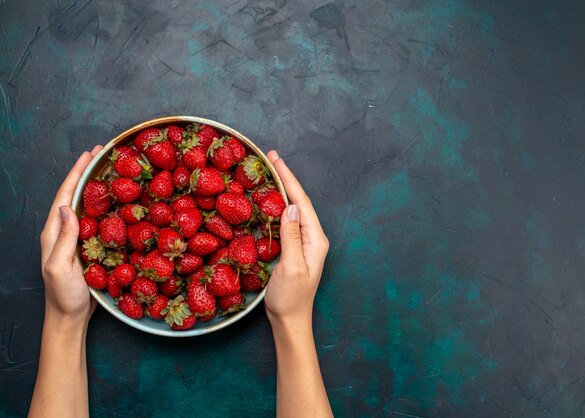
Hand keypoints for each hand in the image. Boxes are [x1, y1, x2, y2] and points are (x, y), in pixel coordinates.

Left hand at [39, 146, 102, 324]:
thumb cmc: (63, 295)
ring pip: (88, 204)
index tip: (90, 154)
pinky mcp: (91, 247)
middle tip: (104, 154)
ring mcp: (78, 238)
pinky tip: (120, 201)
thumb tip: (67, 206)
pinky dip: (108, 205)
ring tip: (113, 170)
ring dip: (99, 186)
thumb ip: (63, 238)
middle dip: (88, 172)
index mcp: (54, 231)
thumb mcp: (60, 266)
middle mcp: (65, 230)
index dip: (77, 172)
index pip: (65, 194)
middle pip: (76, 194)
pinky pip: (99, 220)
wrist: (70, 317)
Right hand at [264, 150, 329, 326]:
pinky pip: (285, 221)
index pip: (302, 202)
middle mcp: (312, 237)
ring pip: (292, 209)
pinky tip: (267, 200)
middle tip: (270, 158)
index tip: (276, 160)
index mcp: (316, 239)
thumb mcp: (291, 267)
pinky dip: (275, 206)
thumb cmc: (291, 298)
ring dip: (281, 190)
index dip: (289, 179)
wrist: (290, 321)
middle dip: (285, 178)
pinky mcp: (293, 248)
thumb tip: (291, 207)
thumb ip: (292, 237)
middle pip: (299, 201)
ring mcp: (303, 243)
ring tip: (268, 172)